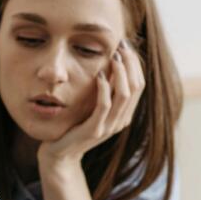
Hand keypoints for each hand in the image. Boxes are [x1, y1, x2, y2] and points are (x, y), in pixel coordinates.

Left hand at [38, 39, 144, 165]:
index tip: (125, 45)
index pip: (139, 85)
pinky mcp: (94, 130)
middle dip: (130, 63)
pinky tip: (99, 75)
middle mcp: (121, 121)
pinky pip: (104, 106)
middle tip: (121, 46)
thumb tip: (110, 63)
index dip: (135, 64)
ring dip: (120, 72)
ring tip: (113, 56)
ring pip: (124, 95)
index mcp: (124, 114)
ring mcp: (109, 127)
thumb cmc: (75, 126)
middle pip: (136, 87)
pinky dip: (104, 88)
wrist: (61, 154)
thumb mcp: (93, 107)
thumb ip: (105, 91)